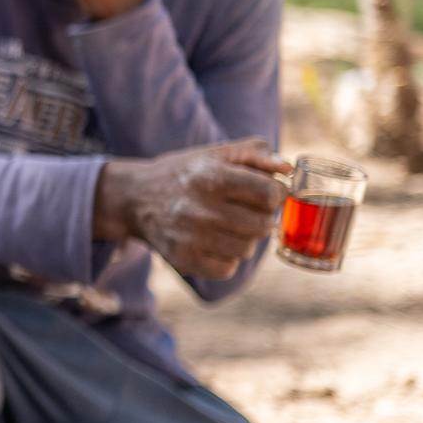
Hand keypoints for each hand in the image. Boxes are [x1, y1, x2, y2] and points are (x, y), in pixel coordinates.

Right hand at [96, 138, 293, 279]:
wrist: (135, 198)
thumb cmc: (185, 173)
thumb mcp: (216, 153)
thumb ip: (256, 154)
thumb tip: (288, 169)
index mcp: (211, 177)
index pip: (269, 193)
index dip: (276, 194)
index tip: (267, 193)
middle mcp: (199, 208)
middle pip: (263, 225)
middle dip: (262, 217)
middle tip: (248, 210)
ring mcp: (190, 237)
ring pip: (247, 249)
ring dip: (246, 238)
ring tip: (229, 225)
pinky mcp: (183, 259)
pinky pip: (228, 268)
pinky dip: (227, 258)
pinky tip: (215, 242)